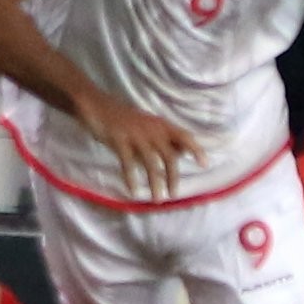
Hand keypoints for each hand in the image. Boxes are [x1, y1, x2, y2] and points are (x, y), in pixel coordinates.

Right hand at [79, 88, 202, 200]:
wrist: (98, 106)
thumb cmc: (125, 120)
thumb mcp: (149, 127)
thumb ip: (164, 140)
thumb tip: (183, 154)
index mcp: (161, 125)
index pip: (184, 136)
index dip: (195, 149)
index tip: (205, 164)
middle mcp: (152, 129)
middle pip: (168, 155)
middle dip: (172, 177)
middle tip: (174, 194)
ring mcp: (135, 134)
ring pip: (150, 162)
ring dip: (155, 182)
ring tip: (158, 198)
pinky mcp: (119, 140)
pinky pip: (128, 163)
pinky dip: (132, 179)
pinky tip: (134, 191)